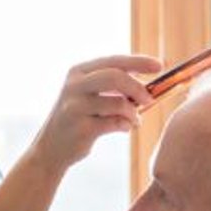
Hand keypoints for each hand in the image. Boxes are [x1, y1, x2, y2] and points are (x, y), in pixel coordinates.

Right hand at [30, 55, 160, 172]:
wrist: (50, 149)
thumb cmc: (78, 119)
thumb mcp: (88, 95)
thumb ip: (112, 85)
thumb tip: (149, 81)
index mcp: (78, 72)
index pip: (113, 61)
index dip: (138, 62)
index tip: (159, 65)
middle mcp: (74, 86)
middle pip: (115, 77)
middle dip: (138, 87)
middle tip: (150, 99)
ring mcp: (76, 107)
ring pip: (118, 103)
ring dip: (133, 113)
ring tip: (134, 120)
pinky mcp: (81, 129)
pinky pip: (115, 123)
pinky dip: (125, 125)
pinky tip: (124, 128)